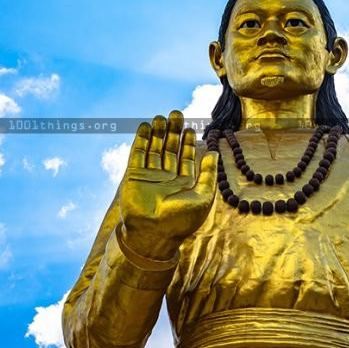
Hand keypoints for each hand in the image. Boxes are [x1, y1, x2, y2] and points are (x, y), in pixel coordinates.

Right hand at [117, 110, 218, 259]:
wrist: (153, 233)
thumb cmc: (181, 220)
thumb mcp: (203, 197)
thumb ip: (208, 175)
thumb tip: (214, 154)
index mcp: (183, 184)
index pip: (186, 158)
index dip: (187, 142)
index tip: (190, 127)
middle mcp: (167, 179)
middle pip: (170, 149)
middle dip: (173, 132)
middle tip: (176, 113)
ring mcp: (150, 177)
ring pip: (154, 149)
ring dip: (158, 133)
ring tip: (162, 116)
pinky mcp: (134, 176)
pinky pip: (138, 154)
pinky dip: (141, 140)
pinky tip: (146, 126)